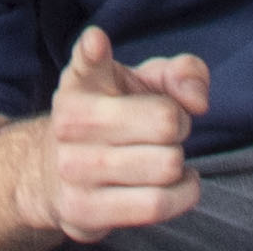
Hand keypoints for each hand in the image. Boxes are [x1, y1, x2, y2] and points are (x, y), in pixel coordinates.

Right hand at [34, 23, 209, 236]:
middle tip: (166, 132)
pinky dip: (183, 195)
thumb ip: (180, 75)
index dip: (94, 51)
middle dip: (181, 127)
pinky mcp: (83, 209)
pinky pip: (156, 205)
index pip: (87, 60)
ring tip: (165, 159)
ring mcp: (73, 167)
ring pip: (166, 166)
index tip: (97, 42)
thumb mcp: (143, 85)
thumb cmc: (113, 120)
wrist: (55, 174)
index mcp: (82, 81)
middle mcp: (70, 121)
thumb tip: (197, 100)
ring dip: (179, 164)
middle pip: (166, 122)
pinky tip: (177, 184)